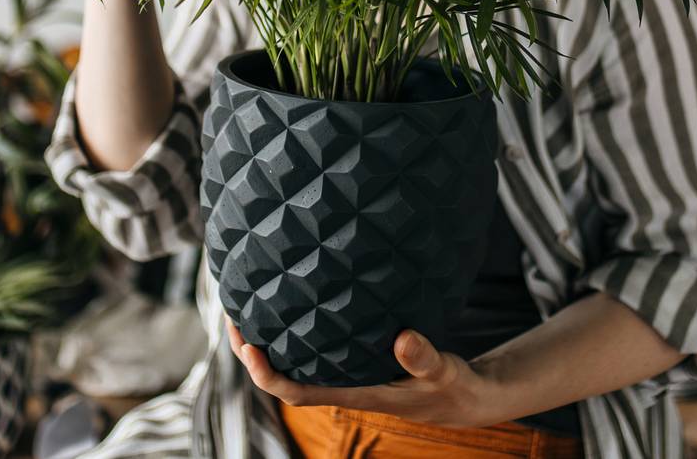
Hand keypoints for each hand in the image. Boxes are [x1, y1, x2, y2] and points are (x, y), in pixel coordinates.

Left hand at [225, 320, 500, 428]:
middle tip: (233, 312)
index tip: (248, 346)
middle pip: (283, 375)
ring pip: (295, 360)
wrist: (464, 398)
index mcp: (355, 394)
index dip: (266, 374)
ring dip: (270, 337)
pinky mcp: (356, 361)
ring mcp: (346, 373)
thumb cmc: (452, 388)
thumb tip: (402, 339)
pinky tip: (297, 298)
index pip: (297, 392)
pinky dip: (298, 327)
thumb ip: (424, 358)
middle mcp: (342, 385)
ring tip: (250, 300)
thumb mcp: (445, 372)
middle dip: (252, 350)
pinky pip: (315, 347)